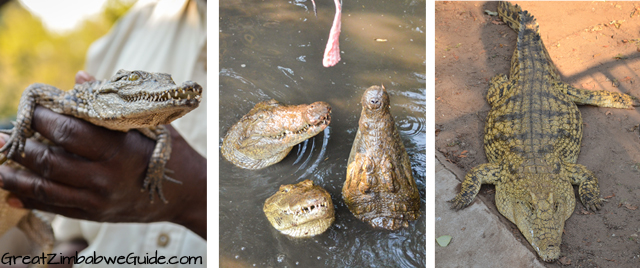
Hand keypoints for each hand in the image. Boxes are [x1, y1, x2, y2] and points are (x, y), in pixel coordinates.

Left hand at [0, 71, 206, 238]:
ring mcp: (99, 199)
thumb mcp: (149, 124)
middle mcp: (105, 177)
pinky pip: (55, 207)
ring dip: (15, 175)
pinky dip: (29, 199)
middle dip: (22, 144)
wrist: (188, 194)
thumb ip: (112, 103)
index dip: (44, 118)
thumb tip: (79, 78)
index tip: (32, 105)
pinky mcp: (96, 214)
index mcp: (120, 151)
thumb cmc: (170, 154)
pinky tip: (10, 192)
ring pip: (46, 187)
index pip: (70, 132)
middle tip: (3, 132)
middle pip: (51, 160)